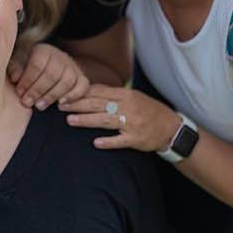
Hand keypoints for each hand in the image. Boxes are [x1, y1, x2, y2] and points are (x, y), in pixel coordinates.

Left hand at [7, 43, 89, 109]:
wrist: (44, 71)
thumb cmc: (27, 70)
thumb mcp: (17, 66)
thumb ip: (15, 69)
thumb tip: (15, 78)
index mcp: (43, 50)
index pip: (38, 63)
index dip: (28, 79)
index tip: (20, 92)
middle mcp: (60, 55)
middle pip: (53, 73)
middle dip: (39, 90)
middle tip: (28, 103)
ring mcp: (72, 66)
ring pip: (67, 80)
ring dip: (53, 95)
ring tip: (40, 106)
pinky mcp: (81, 77)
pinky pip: (83, 86)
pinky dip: (73, 96)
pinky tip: (61, 104)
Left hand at [60, 84, 179, 150]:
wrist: (171, 128)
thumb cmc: (149, 111)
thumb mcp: (133, 97)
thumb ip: (113, 94)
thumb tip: (90, 89)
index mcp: (127, 95)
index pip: (100, 91)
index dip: (81, 93)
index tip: (65, 94)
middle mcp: (128, 107)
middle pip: (99, 104)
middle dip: (78, 105)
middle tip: (61, 106)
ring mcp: (132, 123)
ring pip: (105, 120)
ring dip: (87, 120)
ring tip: (70, 120)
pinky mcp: (136, 139)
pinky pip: (120, 141)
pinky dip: (108, 142)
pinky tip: (96, 143)